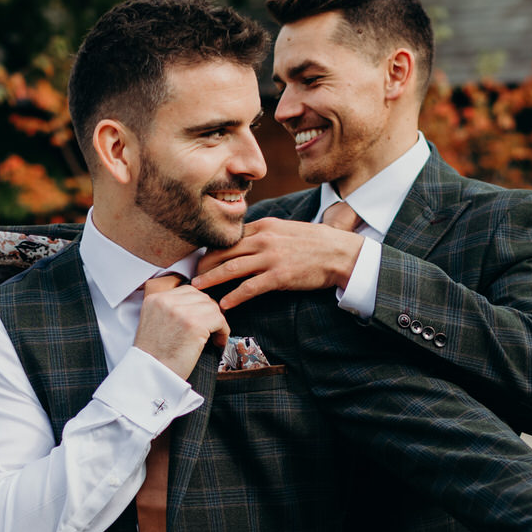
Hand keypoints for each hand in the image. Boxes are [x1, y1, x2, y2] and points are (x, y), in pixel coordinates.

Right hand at [135, 282, 229, 378]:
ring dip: (217, 322)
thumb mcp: (154, 323)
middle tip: (211, 329)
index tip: (202, 319)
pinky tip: (218, 341)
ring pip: (212, 307)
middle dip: (209, 313)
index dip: (199, 305)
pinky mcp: (194, 325)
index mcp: (155, 299)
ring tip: (214, 337)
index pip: (187, 290)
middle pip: (201, 297)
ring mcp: (180, 312)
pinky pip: (219, 320)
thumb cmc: (154, 356)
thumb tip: (198, 306)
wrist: (150, 375)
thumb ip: (171, 310)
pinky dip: (223, 331)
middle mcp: (166, 301)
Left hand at [191, 217, 363, 309]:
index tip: (200, 258)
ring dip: (211, 279)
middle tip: (190, 275)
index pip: (231, 237)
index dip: (212, 249)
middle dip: (204, 264)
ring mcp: (271, 258)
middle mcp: (264, 239)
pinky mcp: (279, 277)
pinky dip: (234, 297)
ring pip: (231, 268)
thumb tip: (250, 240)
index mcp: (266, 226)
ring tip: (197, 288)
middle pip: (225, 251)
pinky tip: (223, 304)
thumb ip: (268, 233)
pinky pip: (250, 288)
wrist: (341, 253)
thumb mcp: (289, 229)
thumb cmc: (318, 243)